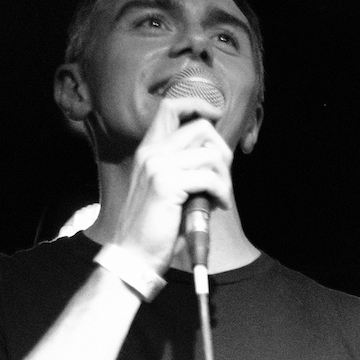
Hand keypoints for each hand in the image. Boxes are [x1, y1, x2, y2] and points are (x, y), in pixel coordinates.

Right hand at [108, 90, 232, 264]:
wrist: (135, 254)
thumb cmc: (157, 225)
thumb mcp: (169, 188)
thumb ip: (185, 166)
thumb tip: (217, 154)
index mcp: (149, 150)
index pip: (171, 107)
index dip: (198, 105)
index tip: (216, 116)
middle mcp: (151, 152)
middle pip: (201, 127)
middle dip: (222, 152)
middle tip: (222, 179)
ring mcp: (158, 166)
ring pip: (211, 153)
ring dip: (225, 177)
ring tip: (219, 197)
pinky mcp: (167, 184)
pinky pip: (210, 177)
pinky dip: (222, 192)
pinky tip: (218, 206)